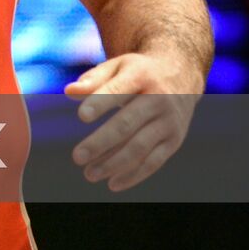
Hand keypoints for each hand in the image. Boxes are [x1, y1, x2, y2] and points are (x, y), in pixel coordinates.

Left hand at [63, 52, 202, 191]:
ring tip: (89, 174)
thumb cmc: (138, 72)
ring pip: (140, 147)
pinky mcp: (174, 140)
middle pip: (128, 124)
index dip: (100, 103)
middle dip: (101, 142)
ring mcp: (169, 122)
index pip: (119, 91)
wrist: (181, 75)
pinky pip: (155, 161)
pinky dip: (134, 175)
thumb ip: (93, 79)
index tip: (81, 117)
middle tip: (77, 157)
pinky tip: (112, 183)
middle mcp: (160, 99)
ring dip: (114, 164)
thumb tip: (68, 92)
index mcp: (141, 76)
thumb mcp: (117, 66)